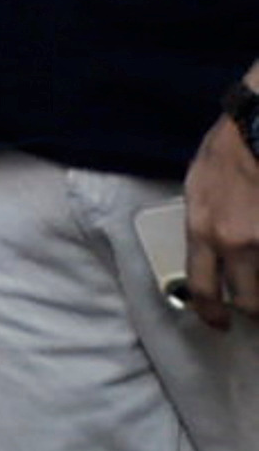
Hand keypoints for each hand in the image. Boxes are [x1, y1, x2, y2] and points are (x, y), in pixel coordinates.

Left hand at [191, 99, 258, 329]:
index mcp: (204, 229)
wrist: (258, 129)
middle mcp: (236, 242)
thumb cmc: (229, 149)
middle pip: (248, 303)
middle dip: (253, 310)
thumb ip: (203, 223)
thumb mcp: (198, 186)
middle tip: (254, 308)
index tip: (217, 321)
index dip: (209, 313)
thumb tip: (211, 251)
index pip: (201, 288)